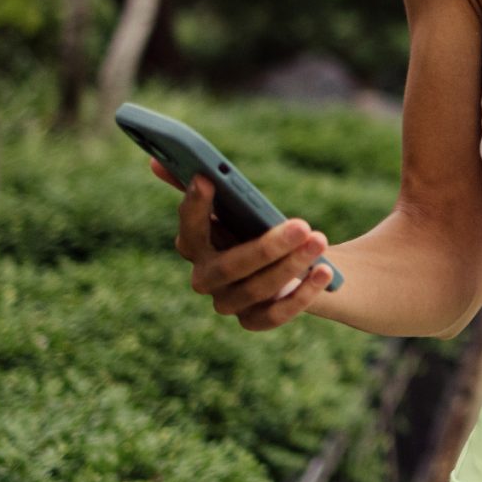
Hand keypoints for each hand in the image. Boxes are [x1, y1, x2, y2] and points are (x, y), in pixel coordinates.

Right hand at [150, 157, 331, 331]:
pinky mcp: (254, 321)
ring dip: (292, 265)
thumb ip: (203, 182)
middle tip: (303, 225)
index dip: (196, 206)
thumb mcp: (233, 205)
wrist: (281, 266)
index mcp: (193, 244)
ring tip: (319, 241)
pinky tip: (324, 272)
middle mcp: (205, 278)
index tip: (207, 179)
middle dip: (267, 247)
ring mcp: (228, 303)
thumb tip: (157, 161)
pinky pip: (276, 315)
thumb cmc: (251, 227)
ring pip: (256, 289)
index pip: (190, 228)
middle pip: (229, 266)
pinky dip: (302, 294)